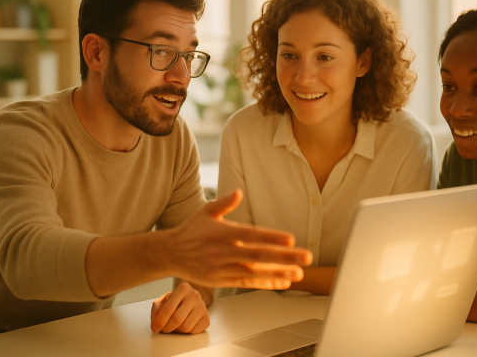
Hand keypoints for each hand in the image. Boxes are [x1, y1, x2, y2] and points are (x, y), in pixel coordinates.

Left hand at [150, 282, 208, 333]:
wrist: (190, 302)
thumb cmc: (174, 302)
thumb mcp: (163, 301)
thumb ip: (156, 309)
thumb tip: (155, 322)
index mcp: (183, 288)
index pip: (169, 308)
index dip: (159, 321)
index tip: (155, 328)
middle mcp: (195, 295)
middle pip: (177, 319)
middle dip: (167, 328)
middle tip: (163, 329)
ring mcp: (202, 307)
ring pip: (185, 327)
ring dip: (177, 330)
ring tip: (175, 325)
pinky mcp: (206, 319)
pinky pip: (193, 332)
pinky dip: (186, 332)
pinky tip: (185, 325)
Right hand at [166, 190, 312, 289]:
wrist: (170, 254)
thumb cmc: (191, 231)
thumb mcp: (206, 212)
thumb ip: (224, 203)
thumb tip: (238, 192)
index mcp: (223, 233)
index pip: (251, 235)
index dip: (271, 238)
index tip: (291, 239)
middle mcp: (224, 252)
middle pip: (258, 256)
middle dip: (284, 258)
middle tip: (305, 257)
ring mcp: (223, 268)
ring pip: (255, 273)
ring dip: (278, 273)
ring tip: (298, 273)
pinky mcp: (221, 281)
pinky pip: (247, 284)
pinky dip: (265, 284)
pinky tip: (282, 283)